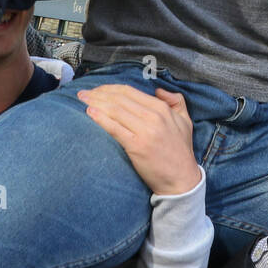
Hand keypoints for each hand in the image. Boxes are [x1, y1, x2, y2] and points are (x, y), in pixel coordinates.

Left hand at [78, 85, 200, 195]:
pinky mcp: (137, 146)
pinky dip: (100, 118)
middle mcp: (154, 117)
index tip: (97, 89)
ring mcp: (145, 131)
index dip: (110, 88)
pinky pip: (115, 128)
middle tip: (83, 93)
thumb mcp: (185, 121)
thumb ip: (176, 101)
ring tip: (81, 100)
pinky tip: (89, 112)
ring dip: (95, 102)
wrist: (181, 179)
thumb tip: (158, 90)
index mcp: (163, 109)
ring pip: (115, 111)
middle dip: (98, 93)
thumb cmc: (181, 151)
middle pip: (119, 99)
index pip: (130, 92)